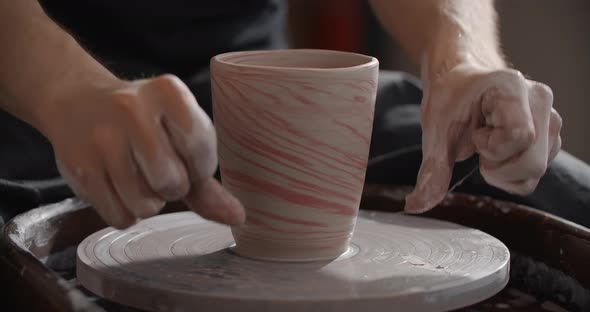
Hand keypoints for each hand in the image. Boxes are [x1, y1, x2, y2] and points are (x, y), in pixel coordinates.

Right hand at [40, 74, 244, 227]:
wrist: (77, 103)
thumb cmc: (143, 124)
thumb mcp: (178, 136)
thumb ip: (207, 181)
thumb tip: (237, 217)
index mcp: (168, 92)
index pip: (200, 150)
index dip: (199, 167)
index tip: (186, 158)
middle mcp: (132, 108)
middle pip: (172, 182)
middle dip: (173, 188)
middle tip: (159, 170)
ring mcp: (101, 137)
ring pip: (145, 205)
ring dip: (148, 203)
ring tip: (137, 177)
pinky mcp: (78, 167)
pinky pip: (119, 216)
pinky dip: (125, 212)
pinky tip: (117, 185)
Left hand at [405, 64, 561, 212]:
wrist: (461, 79)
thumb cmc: (449, 97)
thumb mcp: (434, 129)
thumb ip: (432, 168)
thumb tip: (415, 206)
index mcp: (511, 89)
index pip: (519, 138)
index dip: (493, 148)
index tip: (475, 137)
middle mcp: (539, 100)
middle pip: (533, 162)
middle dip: (499, 166)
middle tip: (478, 148)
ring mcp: (550, 117)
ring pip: (537, 170)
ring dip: (505, 171)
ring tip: (487, 146)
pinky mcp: (550, 133)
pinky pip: (537, 172)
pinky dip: (513, 173)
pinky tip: (498, 152)